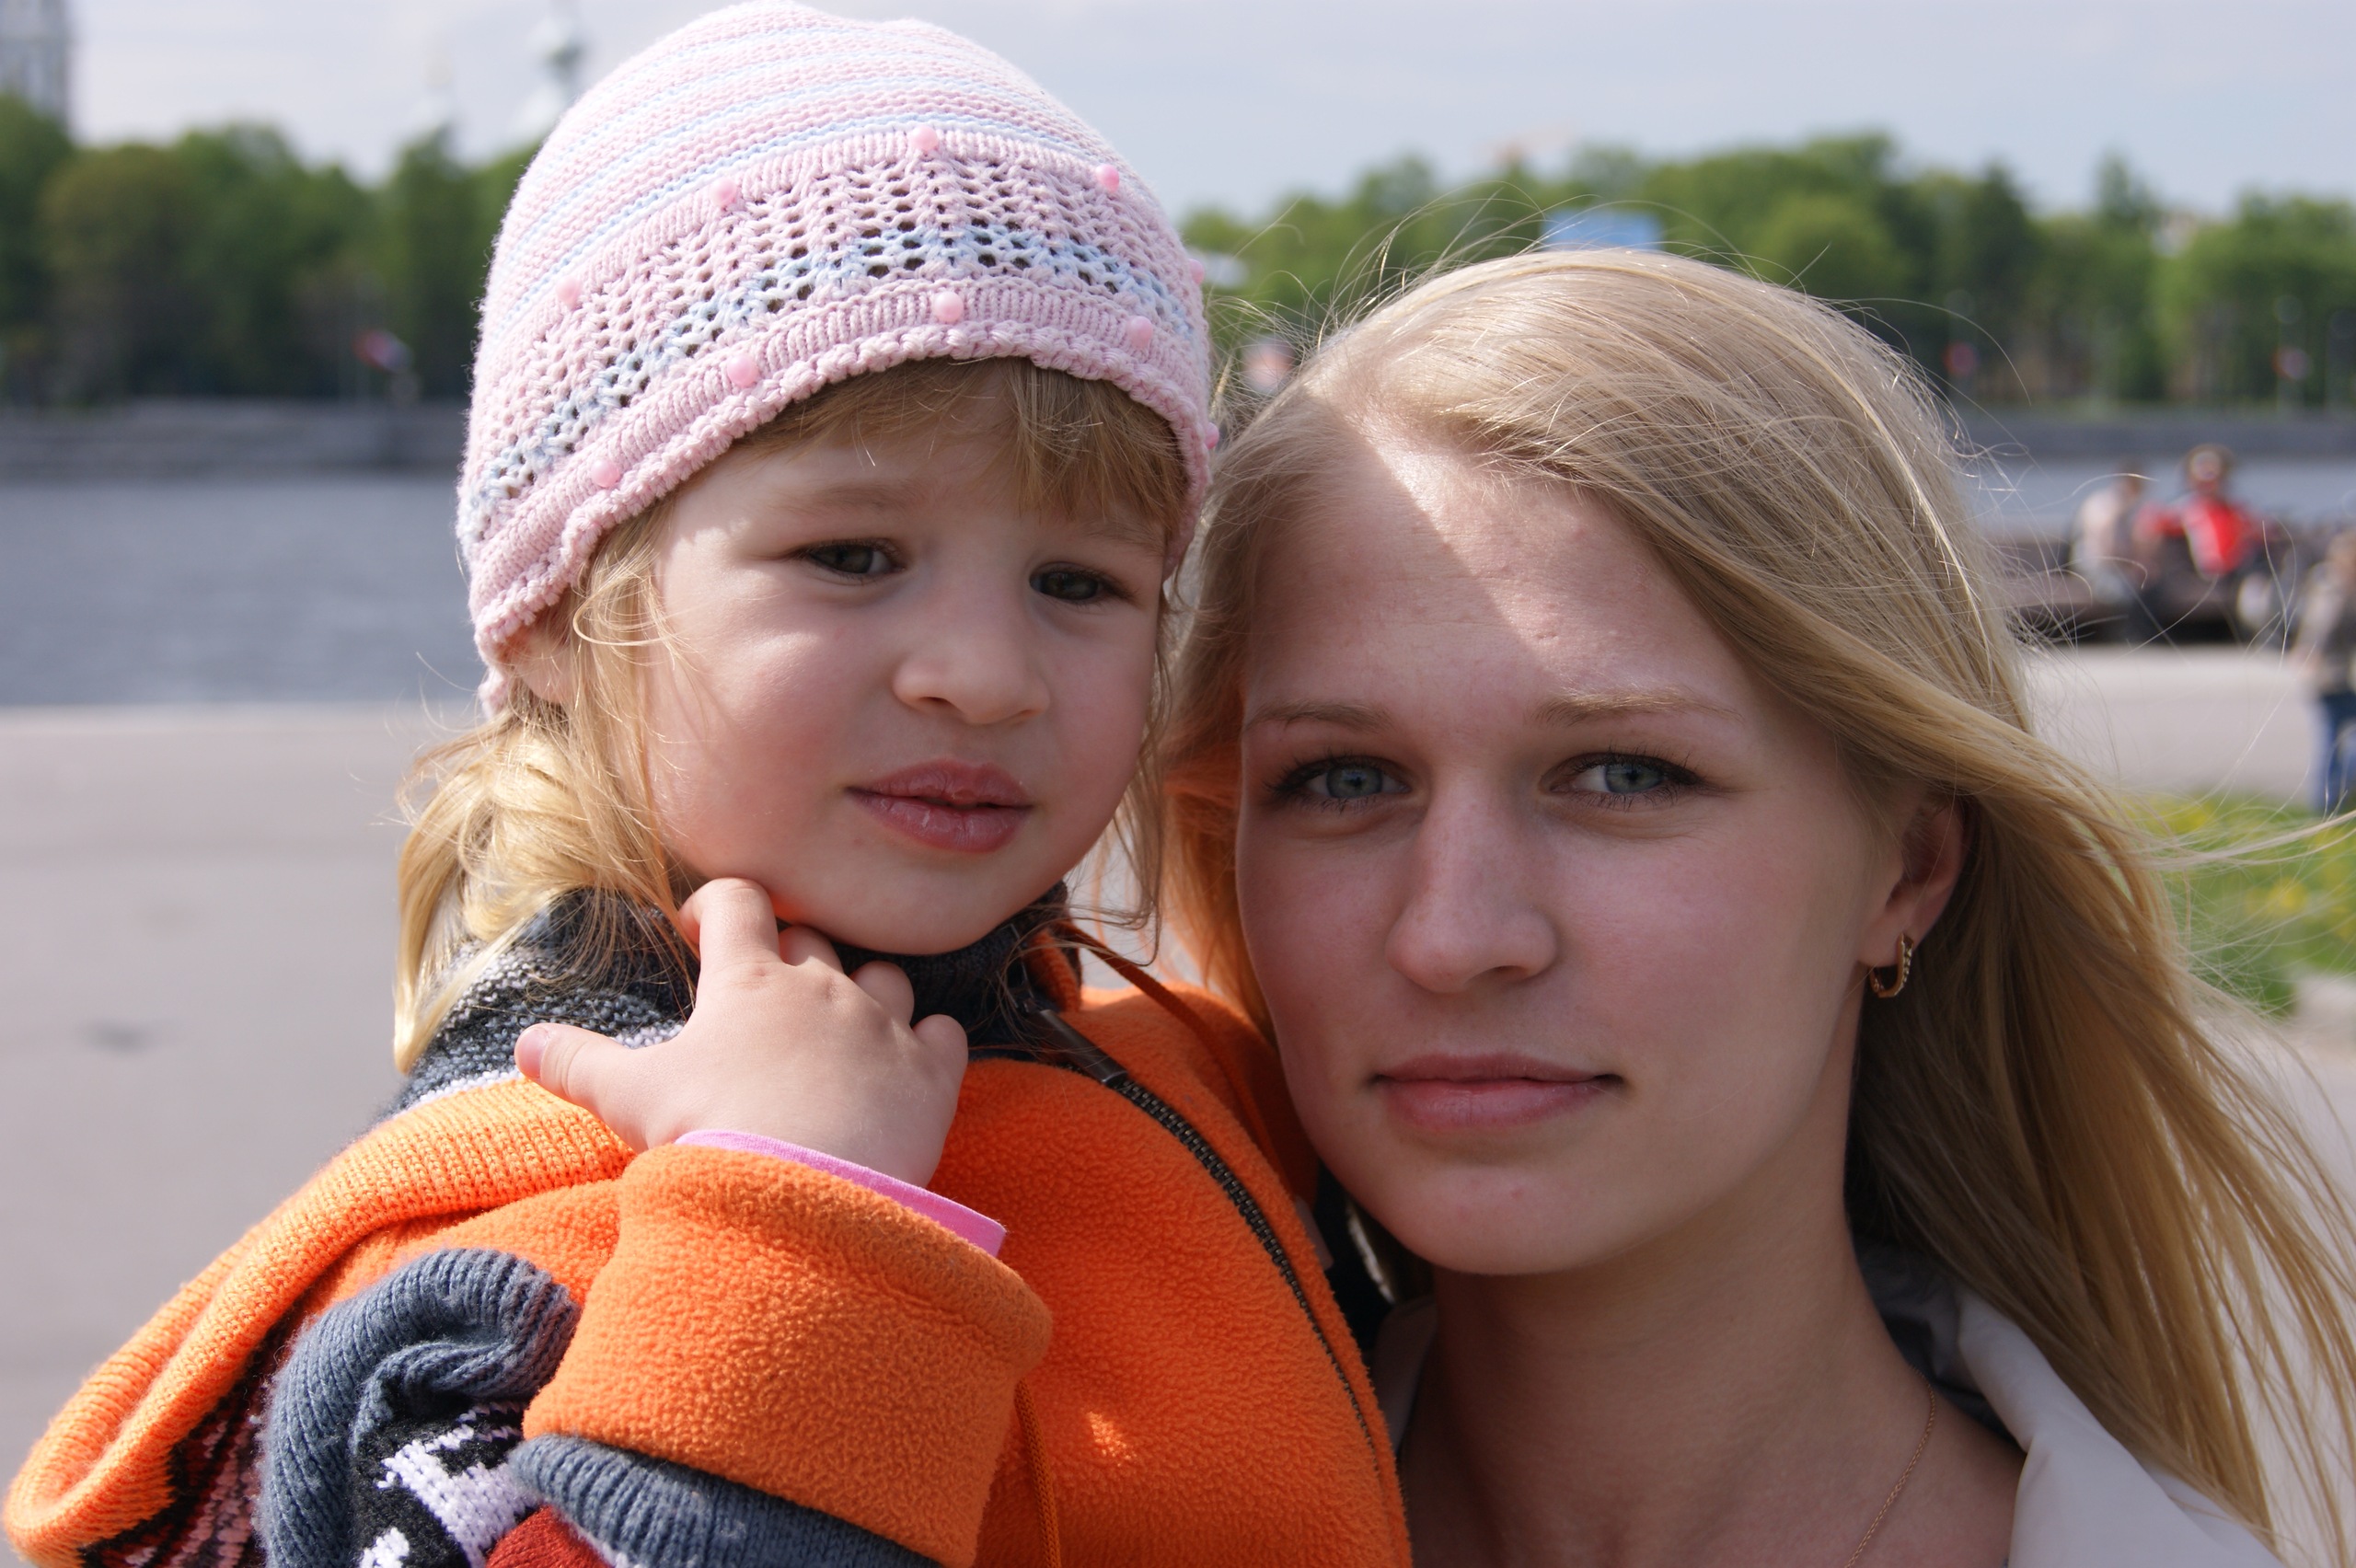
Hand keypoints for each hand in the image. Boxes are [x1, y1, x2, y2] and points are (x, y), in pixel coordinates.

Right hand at [514, 878, 968, 1185]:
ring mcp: (884, 1026)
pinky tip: (913, 1062)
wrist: (803, 1195)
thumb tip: (523, 1043)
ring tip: (839, 1029)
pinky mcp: (931, 1075)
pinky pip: (945, 1034)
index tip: (698, 927)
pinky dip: (931, 1042)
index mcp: (749, 981)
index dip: (716, 903)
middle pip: (812, 938)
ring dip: (862, 993)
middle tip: (762, 995)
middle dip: (786, 953)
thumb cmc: (710, 1136)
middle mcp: (823, 988)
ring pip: (885, 977)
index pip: (736, 902)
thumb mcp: (629, 1099)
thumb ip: (576, 1063)